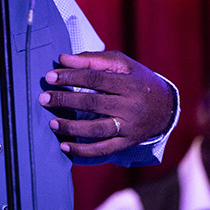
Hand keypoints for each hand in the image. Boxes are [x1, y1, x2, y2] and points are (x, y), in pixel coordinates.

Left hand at [38, 51, 174, 158]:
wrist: (166, 107)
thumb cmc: (137, 80)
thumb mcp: (122, 64)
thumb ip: (93, 60)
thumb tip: (63, 59)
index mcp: (129, 83)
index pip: (95, 78)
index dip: (71, 77)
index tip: (50, 77)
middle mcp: (131, 106)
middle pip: (93, 103)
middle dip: (66, 100)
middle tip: (43, 98)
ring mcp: (129, 127)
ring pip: (97, 129)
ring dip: (71, 127)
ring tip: (51, 122)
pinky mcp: (127, 143)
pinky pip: (103, 150)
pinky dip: (83, 150)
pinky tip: (64, 146)